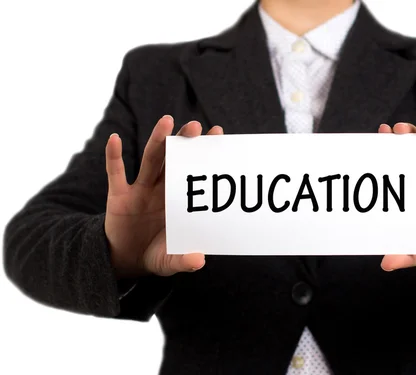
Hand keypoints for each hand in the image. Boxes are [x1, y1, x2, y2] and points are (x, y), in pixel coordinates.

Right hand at [104, 115, 223, 277]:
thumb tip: (199, 261)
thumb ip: (183, 261)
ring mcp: (139, 190)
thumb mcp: (170, 260)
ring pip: (150, 160)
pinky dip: (114, 156)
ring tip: (167, 121)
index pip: (192, 172)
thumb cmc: (155, 255)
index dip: (203, 153)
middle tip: (196, 126)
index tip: (218, 134)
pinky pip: (115, 173)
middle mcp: (161, 189)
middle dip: (183, 142)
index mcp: (178, 199)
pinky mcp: (118, 197)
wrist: (126, 260)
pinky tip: (115, 139)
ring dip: (157, 140)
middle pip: (173, 159)